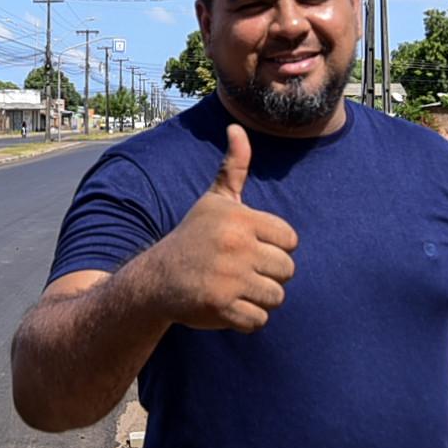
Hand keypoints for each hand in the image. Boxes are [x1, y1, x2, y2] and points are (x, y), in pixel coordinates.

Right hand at [148, 124, 297, 332]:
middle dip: (268, 274)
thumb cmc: (193, 237)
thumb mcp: (214, 201)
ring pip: (276, 297)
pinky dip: (247, 319)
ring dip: (259, 298)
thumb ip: (233, 167)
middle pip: (288, 270)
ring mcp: (229, 278)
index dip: (273, 247)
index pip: (290, 240)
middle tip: (240, 271)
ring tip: (235, 288)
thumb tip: (237, 126)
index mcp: (240, 218)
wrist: (156, 277)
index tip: (248, 247)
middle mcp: (236, 246)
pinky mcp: (221, 306)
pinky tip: (228, 306)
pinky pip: (259, 321)